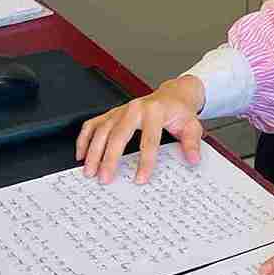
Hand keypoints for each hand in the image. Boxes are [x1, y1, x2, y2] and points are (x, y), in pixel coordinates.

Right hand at [75, 76, 206, 182]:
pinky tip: (81, 154)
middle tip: (105, 178)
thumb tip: (193, 159)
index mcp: (155, 111)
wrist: (172, 95)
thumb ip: (192, 142)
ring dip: (93, 151)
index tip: (140, 179)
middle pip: (118, 135)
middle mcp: (135, 109)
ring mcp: (120, 110)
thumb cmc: (179, 112)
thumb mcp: (192, 125)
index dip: (145, 161)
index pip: (149, 140)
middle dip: (110, 158)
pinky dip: (84, 138)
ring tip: (89, 171)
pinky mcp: (112, 113)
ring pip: (101, 130)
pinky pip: (93, 124)